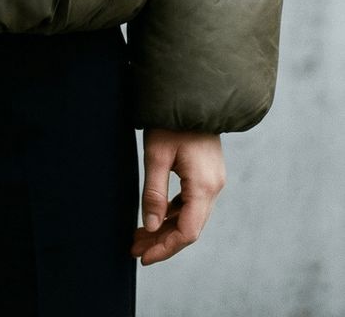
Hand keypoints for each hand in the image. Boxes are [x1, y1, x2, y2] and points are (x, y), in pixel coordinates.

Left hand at [131, 128, 225, 265]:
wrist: (192, 92)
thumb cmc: (171, 121)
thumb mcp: (156, 155)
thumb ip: (153, 192)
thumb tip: (150, 227)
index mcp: (204, 186)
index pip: (187, 232)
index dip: (165, 248)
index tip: (143, 257)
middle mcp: (214, 187)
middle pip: (189, 228)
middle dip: (162, 241)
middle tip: (134, 248)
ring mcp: (213, 180)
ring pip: (190, 216)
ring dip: (165, 228)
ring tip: (139, 236)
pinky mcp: (207, 173)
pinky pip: (191, 202)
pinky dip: (172, 212)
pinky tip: (154, 215)